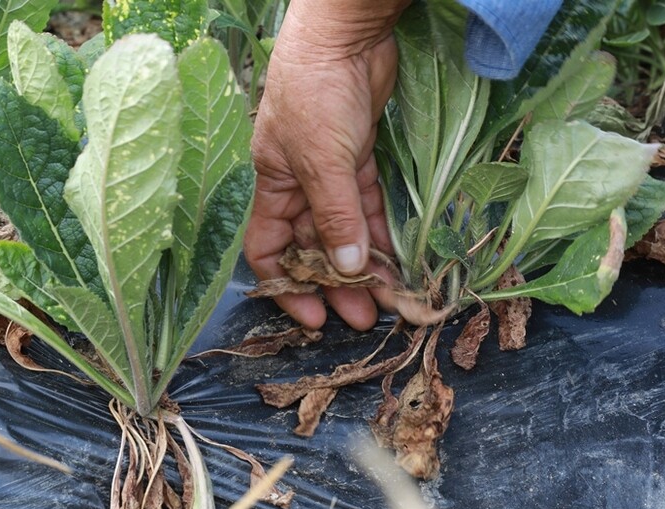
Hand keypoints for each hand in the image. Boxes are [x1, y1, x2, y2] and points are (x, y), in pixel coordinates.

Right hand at [246, 0, 407, 329]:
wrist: (346, 34)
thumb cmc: (316, 93)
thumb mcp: (321, 159)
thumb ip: (333, 215)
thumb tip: (345, 269)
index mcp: (273, 185)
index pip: (269, 250)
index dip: (287, 286)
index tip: (314, 317)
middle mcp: (298, 184)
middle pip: (313, 247)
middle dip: (336, 283)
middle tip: (364, 316)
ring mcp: (331, 171)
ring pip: (344, 230)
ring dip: (363, 264)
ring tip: (388, 297)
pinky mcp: (361, 157)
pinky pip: (368, 205)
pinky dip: (380, 232)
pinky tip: (396, 258)